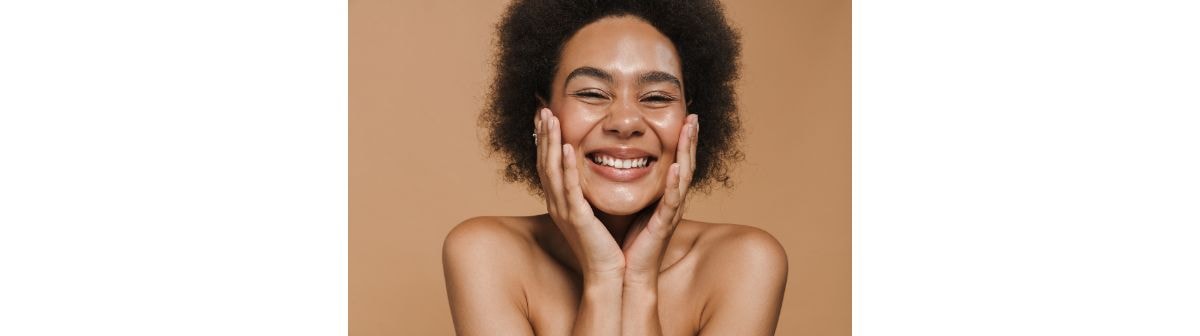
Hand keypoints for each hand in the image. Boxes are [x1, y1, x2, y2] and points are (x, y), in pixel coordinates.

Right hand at [536, 108, 626, 276]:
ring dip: (551, 143)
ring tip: (550, 119)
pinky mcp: (577, 219)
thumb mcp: (593, 212)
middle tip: (542, 108)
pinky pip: (569, 189)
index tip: (545, 116)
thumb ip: (590, 192)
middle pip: (545, 162)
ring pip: (553, 171)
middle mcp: (558, 204)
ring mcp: (565, 211)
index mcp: (561, 202)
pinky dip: (567, 167)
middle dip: (543, 134)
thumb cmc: (606, 245)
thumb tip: (597, 171)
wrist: (609, 274)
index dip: (545, 139)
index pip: (549, 164)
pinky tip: (567, 148)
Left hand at [621, 114, 698, 284]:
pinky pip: (671, 202)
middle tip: (693, 115)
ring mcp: (669, 213)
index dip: (680, 140)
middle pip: (685, 164)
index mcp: (661, 197)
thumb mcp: (623, 207)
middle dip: (690, 139)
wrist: (622, 276)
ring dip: (688, 152)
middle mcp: (670, 202)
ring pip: (684, 177)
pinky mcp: (663, 227)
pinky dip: (675, 184)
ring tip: (690, 129)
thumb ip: (623, 187)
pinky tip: (677, 167)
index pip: (674, 162)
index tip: (683, 116)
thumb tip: (608, 164)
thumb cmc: (621, 244)